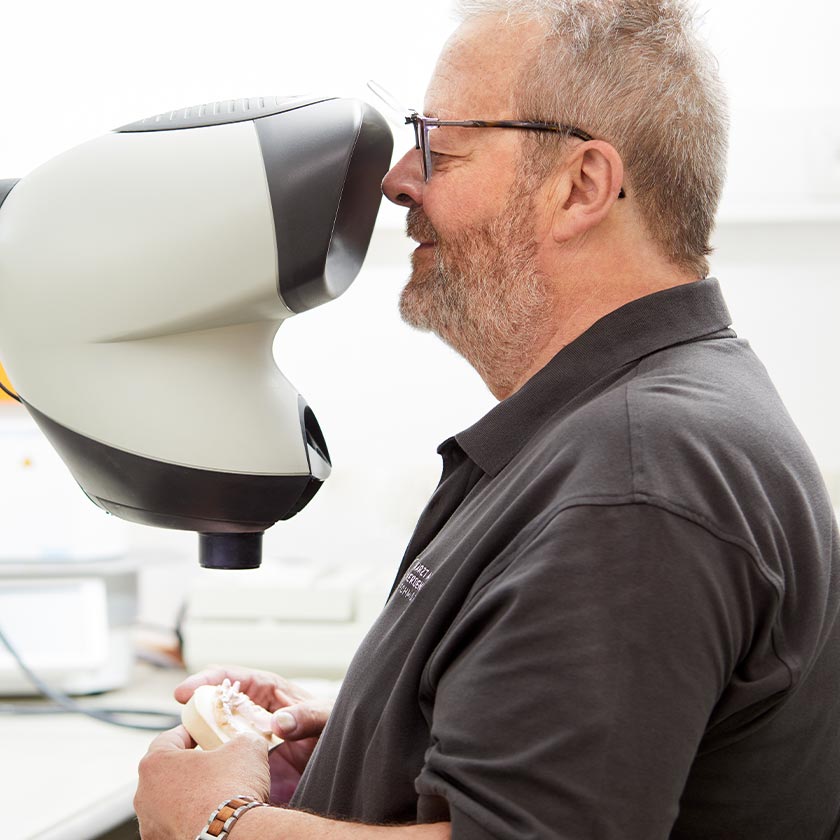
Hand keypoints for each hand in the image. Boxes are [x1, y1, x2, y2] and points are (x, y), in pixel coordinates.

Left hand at [134, 725, 268, 839]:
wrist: (235, 834)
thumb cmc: (231, 789)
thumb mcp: (246, 748)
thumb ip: (240, 739)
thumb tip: (246, 742)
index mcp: (156, 764)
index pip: (169, 739)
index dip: (190, 733)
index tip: (204, 734)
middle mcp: (144, 795)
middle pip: (167, 772)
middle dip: (190, 767)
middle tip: (215, 765)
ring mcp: (151, 825)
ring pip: (169, 802)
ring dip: (189, 796)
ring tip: (217, 795)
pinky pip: (176, 824)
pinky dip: (191, 819)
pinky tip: (213, 817)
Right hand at [175, 665, 333, 804]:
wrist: (343, 757)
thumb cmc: (334, 726)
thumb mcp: (324, 717)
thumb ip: (306, 717)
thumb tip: (278, 722)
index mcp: (268, 691)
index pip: (232, 678)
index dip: (207, 680)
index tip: (185, 691)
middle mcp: (253, 713)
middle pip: (215, 706)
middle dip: (195, 711)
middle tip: (181, 725)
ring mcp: (248, 738)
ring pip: (215, 734)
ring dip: (200, 740)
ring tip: (186, 750)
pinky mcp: (248, 763)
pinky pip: (224, 762)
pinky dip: (211, 766)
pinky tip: (204, 776)